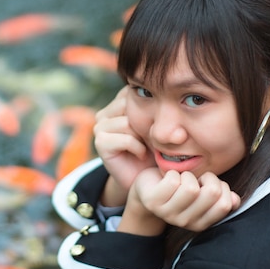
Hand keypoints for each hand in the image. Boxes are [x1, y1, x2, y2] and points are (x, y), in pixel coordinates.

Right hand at [94, 86, 155, 205]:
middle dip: (146, 122)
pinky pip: (125, 138)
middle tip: (154, 137)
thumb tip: (169, 90)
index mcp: (118, 103)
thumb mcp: (158, 124)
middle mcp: (105, 113)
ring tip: (148, 146)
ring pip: (128, 122)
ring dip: (143, 136)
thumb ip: (156, 106)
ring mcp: (100, 127)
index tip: (159, 124)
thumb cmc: (156, 149)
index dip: (151, 106)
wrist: (145, 178)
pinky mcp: (100, 143)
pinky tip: (141, 154)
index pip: (134, 92)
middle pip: (131, 105)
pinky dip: (138, 148)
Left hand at [130, 168, 240, 232]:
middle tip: (196, 179)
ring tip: (181, 178)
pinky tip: (167, 178)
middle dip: (207, 177)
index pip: (224, 204)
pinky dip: (172, 173)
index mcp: (201, 222)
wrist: (147, 190)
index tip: (209, 184)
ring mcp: (168, 214)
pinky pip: (172, 180)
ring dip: (187, 175)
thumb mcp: (201, 193)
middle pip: (211, 193)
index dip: (221, 187)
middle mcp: (185, 222)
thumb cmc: (178, 189)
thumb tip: (236, 199)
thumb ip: (219, 197)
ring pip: (191, 187)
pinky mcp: (153, 202)